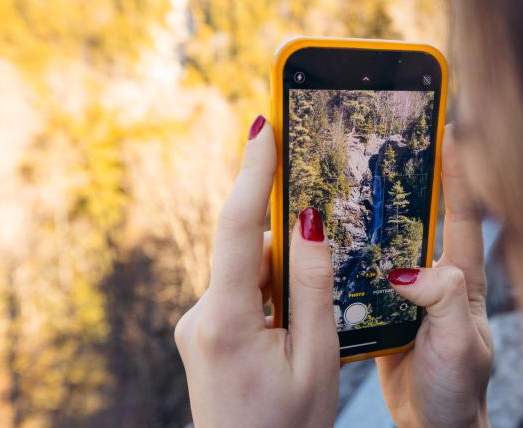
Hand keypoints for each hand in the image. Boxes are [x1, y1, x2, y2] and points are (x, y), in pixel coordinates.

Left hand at [174, 116, 338, 427]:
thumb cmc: (288, 427)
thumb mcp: (317, 359)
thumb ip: (313, 286)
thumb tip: (310, 222)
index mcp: (226, 321)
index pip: (238, 228)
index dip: (254, 172)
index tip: (263, 125)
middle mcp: (202, 317)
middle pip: (249, 250)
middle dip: (288, 237)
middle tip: (323, 225)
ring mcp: (199, 327)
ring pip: (250, 274)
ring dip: (284, 276)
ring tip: (310, 320)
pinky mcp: (206, 335)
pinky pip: (244, 295)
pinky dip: (272, 295)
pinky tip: (293, 328)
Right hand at [376, 125, 493, 427]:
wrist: (433, 424)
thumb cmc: (458, 387)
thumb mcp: (457, 344)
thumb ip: (441, 301)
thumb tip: (407, 271)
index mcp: (461, 278)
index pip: (461, 214)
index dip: (455, 171)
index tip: (445, 128)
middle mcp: (435, 277)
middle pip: (420, 218)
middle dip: (406, 178)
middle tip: (383, 141)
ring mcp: (408, 293)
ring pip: (387, 242)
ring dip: (370, 213)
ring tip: (346, 177)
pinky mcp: (383, 311)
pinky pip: (364, 273)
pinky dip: (348, 253)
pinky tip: (325, 238)